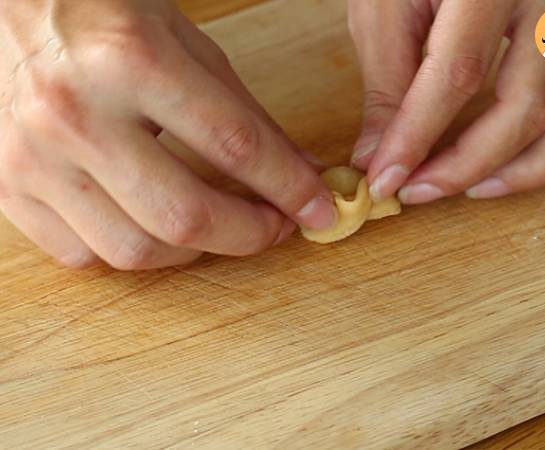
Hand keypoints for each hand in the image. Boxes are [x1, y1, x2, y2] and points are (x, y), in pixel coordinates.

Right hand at [0, 0, 336, 269]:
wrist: (13, 8)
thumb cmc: (108, 16)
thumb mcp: (189, 47)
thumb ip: (247, 115)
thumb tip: (298, 173)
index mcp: (131, 61)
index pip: (235, 145)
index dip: (288, 187)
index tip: (317, 209)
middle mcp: (75, 114)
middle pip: (184, 216)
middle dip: (247, 235)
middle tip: (274, 227)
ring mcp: (33, 158)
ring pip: (134, 250)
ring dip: (193, 251)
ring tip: (215, 225)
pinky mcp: (7, 187)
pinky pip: (83, 255)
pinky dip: (131, 251)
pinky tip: (151, 224)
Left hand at [348, 0, 544, 203]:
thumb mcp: (389, 6)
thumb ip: (388, 83)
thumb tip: (376, 156)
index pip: (457, 74)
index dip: (416, 138)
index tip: (383, 181)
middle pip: (524, 106)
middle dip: (464, 165)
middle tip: (415, 192)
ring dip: (518, 170)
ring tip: (466, 191)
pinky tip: (508, 167)